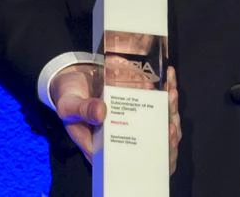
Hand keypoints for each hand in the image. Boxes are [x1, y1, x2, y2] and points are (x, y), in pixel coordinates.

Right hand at [53, 61, 183, 172]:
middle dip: (168, 138)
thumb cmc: (69, 96)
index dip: (152, 156)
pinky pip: (157, 105)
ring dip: (170, 111)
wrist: (72, 77)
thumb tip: (101, 112)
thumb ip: (82, 109)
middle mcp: (122, 137)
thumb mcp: (68, 104)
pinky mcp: (138, 105)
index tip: (162, 139)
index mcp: (104, 147)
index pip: (133, 161)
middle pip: (152, 146)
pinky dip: (166, 93)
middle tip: (171, 124)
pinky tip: (170, 80)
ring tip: (171, 94)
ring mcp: (133, 121)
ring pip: (159, 125)